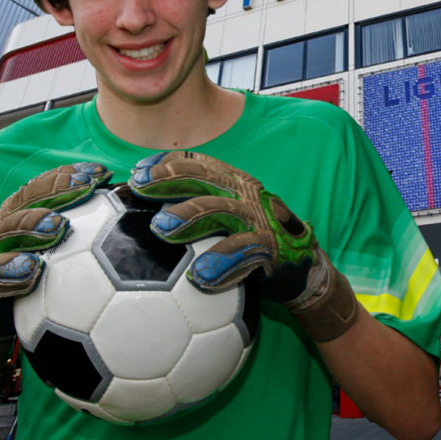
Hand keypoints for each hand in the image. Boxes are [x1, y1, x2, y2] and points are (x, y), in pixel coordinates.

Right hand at [0, 163, 110, 375]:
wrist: (0, 316)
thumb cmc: (42, 278)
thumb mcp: (66, 253)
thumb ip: (93, 232)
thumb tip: (140, 216)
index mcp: (24, 212)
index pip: (47, 185)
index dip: (72, 174)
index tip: (102, 172)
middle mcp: (5, 226)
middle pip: (27, 199)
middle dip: (56, 189)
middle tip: (86, 186)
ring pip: (7, 231)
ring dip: (33, 225)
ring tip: (60, 226)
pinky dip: (13, 272)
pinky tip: (34, 271)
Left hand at [129, 151, 358, 342]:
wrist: (303, 269)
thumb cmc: (255, 243)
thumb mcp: (227, 220)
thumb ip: (198, 213)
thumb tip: (146, 217)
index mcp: (234, 183)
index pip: (199, 164)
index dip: (168, 163)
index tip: (137, 172)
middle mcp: (246, 194)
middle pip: (204, 179)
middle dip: (170, 179)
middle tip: (139, 187)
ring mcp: (259, 218)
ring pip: (221, 210)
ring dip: (189, 216)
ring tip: (160, 228)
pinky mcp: (272, 246)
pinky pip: (245, 250)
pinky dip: (223, 261)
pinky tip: (201, 275)